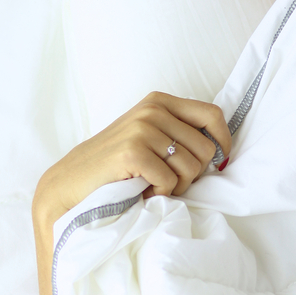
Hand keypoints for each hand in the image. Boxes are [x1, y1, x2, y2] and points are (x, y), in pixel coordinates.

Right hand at [33, 92, 230, 225]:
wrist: (72, 181)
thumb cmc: (118, 164)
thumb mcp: (150, 136)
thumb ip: (180, 133)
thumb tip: (221, 150)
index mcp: (160, 102)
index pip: (213, 114)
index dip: (222, 141)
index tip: (219, 160)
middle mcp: (152, 110)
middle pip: (205, 147)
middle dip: (194, 173)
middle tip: (171, 181)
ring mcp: (142, 129)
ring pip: (191, 167)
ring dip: (177, 185)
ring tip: (154, 184)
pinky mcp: (133, 152)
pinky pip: (170, 180)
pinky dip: (160, 192)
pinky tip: (143, 190)